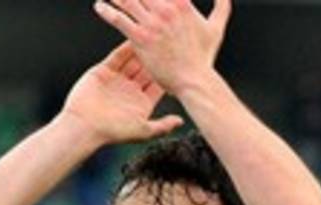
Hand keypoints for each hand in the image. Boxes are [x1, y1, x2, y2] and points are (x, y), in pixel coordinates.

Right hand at [61, 42, 183, 145]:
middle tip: (168, 46)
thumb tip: (181, 121)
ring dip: (142, 51)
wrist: (84, 126)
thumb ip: (163, 126)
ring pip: (133, 61)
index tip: (177, 64)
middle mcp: (130, 91)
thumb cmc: (113, 131)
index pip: (158, 85)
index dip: (167, 75)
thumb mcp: (143, 131)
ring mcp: (117, 81)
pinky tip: (134, 38)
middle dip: (156, 60)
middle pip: (147, 71)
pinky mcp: (104, 72)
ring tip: (153, 38)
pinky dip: (125, 48)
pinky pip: (117, 56)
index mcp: (141, 104)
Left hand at [93, 0, 230, 95]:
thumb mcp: (215, 29)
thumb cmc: (203, 59)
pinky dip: (107, 11)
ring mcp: (153, 22)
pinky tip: (99, 7)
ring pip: (128, 0)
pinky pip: (119, 19)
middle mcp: (166, 8)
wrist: (194, 80)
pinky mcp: (141, 37)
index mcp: (182, 4)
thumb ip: (221, 8)